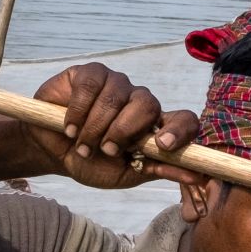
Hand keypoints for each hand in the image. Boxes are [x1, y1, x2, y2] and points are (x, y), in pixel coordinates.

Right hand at [31, 62, 197, 190]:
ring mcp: (115, 84)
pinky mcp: (90, 74)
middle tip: (103, 150)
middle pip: (148, 104)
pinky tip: (68, 126)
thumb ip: (158, 170)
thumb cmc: (92, 162)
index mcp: (154, 126)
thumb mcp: (125, 173)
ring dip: (94, 128)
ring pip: (116, 97)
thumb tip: (197, 177)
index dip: (179, 130)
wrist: (53, 152)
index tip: (164, 145)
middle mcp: (139, 101)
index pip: (183, 120)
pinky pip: (91, 86)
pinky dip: (78, 111)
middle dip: (123, 132)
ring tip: (80, 143)